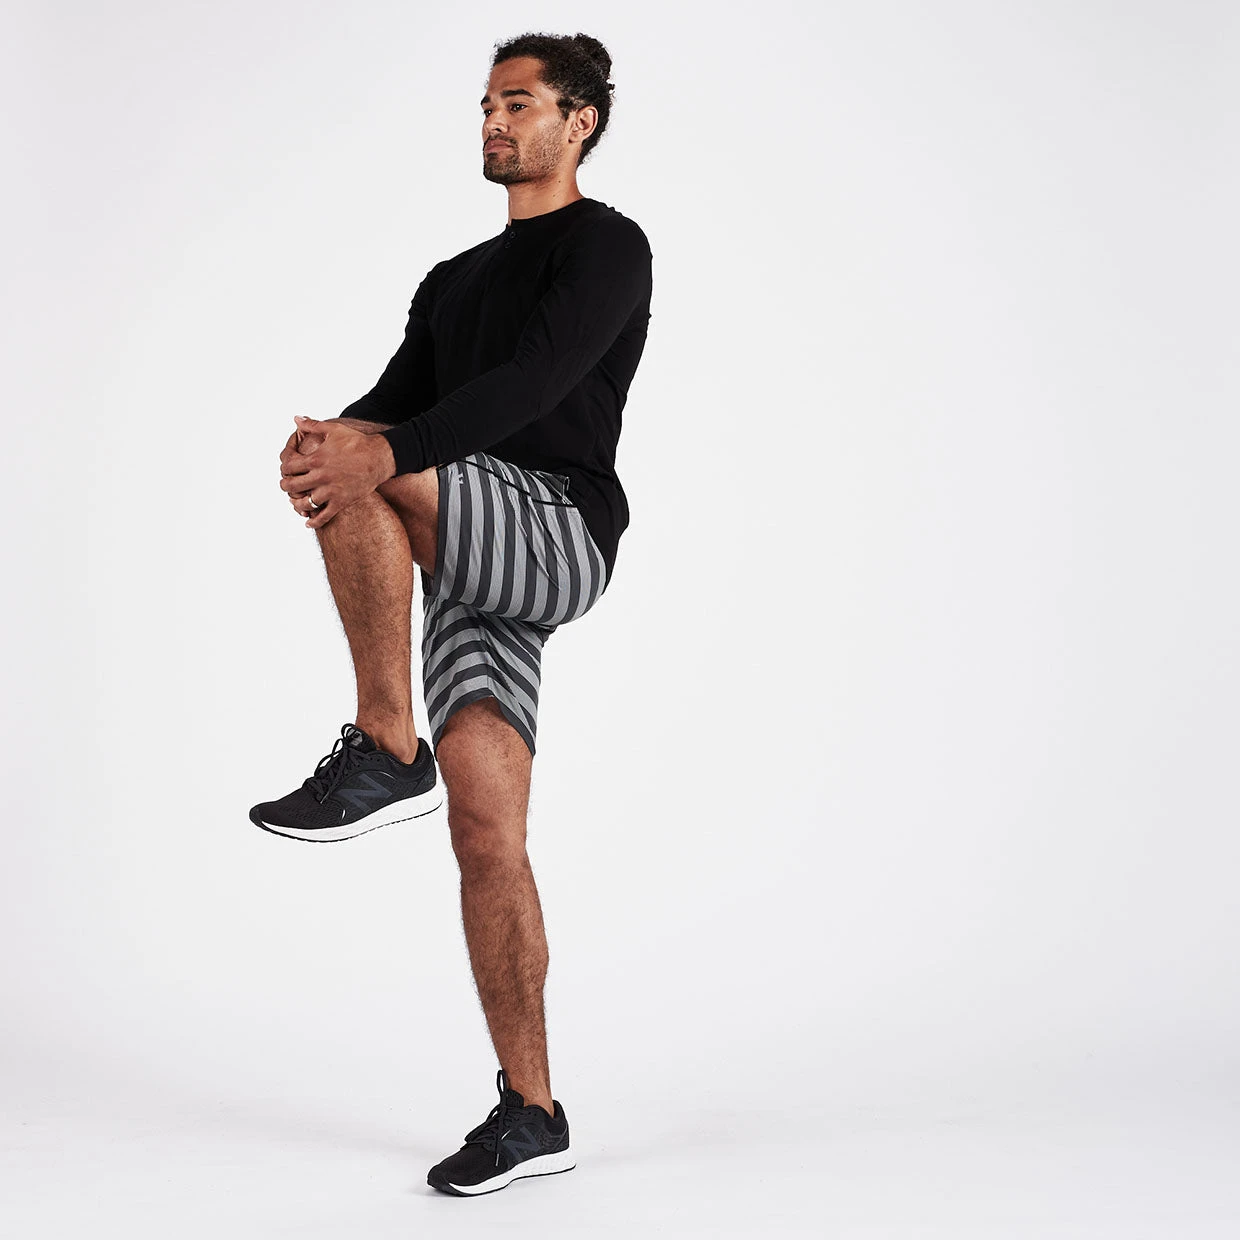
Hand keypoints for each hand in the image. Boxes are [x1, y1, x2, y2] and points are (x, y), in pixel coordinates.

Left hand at [279, 416, 395, 528]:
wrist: (380, 457)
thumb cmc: (357, 442)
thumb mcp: (334, 429)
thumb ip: (312, 425)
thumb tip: (296, 418)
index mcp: (316, 459)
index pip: (288, 467)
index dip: (283, 469)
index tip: (286, 470)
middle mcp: (321, 476)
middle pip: (292, 486)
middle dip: (285, 486)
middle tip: (287, 485)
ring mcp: (331, 491)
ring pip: (305, 503)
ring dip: (296, 504)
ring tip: (296, 502)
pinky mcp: (342, 501)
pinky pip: (324, 516)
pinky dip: (314, 522)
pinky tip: (308, 522)